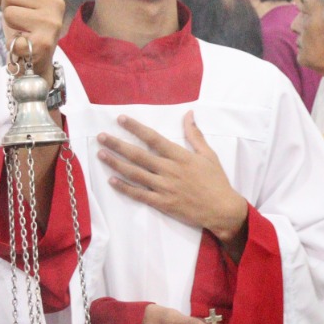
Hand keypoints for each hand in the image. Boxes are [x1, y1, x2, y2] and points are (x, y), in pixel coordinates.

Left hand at [0, 0, 64, 86]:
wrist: (36, 60)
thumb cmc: (26, 25)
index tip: (4, 2)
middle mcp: (57, 2)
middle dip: (5, 7)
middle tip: (16, 19)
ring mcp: (52, 22)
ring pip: (9, 12)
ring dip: (9, 24)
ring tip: (21, 30)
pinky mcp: (44, 43)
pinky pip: (11, 37)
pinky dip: (11, 44)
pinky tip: (23, 45)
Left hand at [98, 113, 249, 242]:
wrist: (222, 210)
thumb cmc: (216, 181)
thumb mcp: (208, 154)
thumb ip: (195, 134)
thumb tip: (188, 114)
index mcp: (180, 156)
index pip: (153, 138)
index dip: (136, 128)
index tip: (120, 119)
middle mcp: (169, 170)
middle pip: (138, 155)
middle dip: (118, 144)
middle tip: (101, 136)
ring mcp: (164, 188)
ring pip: (135, 174)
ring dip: (116, 163)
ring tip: (101, 154)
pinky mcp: (162, 203)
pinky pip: (139, 195)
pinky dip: (125, 188)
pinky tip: (112, 181)